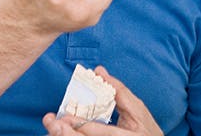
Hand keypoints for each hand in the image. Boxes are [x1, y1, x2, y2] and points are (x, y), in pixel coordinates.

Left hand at [43, 66, 162, 135]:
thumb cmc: (147, 130)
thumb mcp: (137, 109)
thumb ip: (119, 91)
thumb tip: (99, 71)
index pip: (102, 132)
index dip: (81, 124)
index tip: (64, 116)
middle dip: (68, 134)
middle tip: (53, 124)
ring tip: (53, 129)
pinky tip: (63, 133)